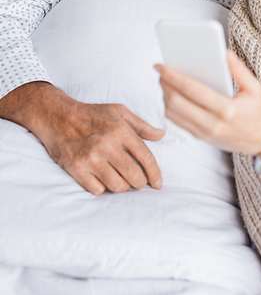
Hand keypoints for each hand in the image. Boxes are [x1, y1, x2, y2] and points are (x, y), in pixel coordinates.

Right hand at [0, 82, 164, 194]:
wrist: (58, 116)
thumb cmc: (92, 114)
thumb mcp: (119, 111)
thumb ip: (141, 125)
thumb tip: (161, 135)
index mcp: (120, 130)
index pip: (146, 157)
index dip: (155, 174)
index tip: (158, 184)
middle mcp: (107, 145)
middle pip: (134, 175)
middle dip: (140, 183)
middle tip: (138, 181)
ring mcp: (91, 158)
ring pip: (117, 186)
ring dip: (123, 187)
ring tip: (121, 180)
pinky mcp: (76, 169)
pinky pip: (97, 190)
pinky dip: (103, 188)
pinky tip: (103, 179)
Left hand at [156, 51, 260, 154]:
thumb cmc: (257, 111)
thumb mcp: (254, 88)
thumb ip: (239, 69)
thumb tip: (224, 53)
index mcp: (227, 109)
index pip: (193, 90)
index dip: (174, 76)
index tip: (162, 65)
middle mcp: (213, 124)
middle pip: (177, 103)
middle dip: (165, 85)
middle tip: (160, 71)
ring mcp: (205, 133)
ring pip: (173, 115)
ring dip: (164, 96)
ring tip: (164, 82)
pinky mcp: (200, 138)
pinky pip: (177, 123)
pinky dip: (170, 108)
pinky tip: (171, 95)